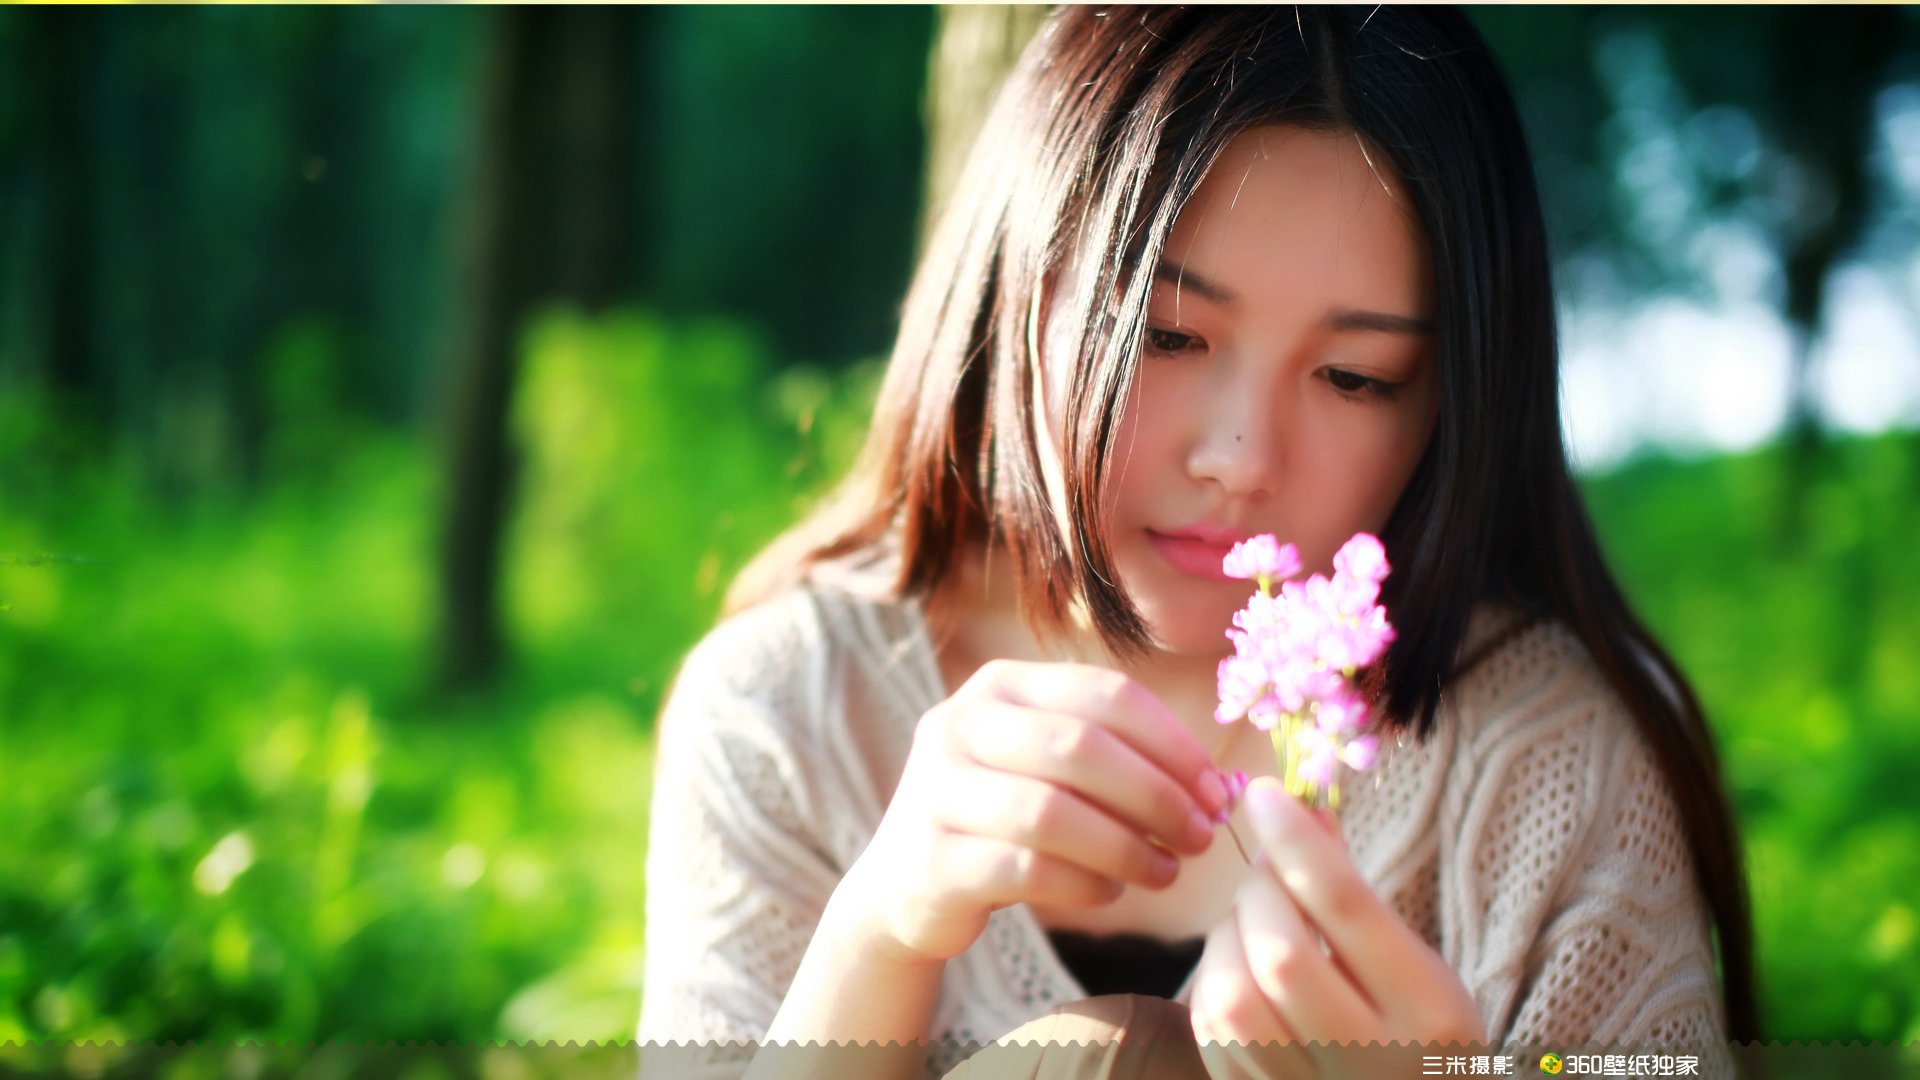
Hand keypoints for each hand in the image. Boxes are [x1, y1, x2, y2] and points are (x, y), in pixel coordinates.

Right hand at [843, 660, 1231, 963]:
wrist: (906, 885)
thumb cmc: (1003, 818)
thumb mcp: (1048, 768)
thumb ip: (1120, 762)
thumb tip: (1220, 787)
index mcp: (1000, 685)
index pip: (1105, 695)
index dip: (1173, 744)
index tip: (1217, 791)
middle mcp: (959, 724)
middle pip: (1080, 747)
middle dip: (1156, 795)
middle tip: (1201, 836)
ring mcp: (936, 790)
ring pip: (1051, 812)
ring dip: (1125, 846)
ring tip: (1165, 872)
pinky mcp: (931, 859)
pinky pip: (1026, 869)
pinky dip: (1083, 883)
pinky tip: (1110, 892)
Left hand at [1188, 777, 1484, 1078]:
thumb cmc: (1422, 1035)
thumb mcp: (1416, 966)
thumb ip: (1355, 896)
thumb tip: (1303, 809)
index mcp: (1429, 1009)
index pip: (1346, 904)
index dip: (1294, 839)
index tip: (1262, 793)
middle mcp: (1376, 1059)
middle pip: (1282, 953)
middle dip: (1258, 893)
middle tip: (1265, 873)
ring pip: (1234, 1000)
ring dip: (1225, 940)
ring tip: (1249, 923)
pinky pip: (1214, 1037)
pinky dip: (1212, 984)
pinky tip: (1237, 968)